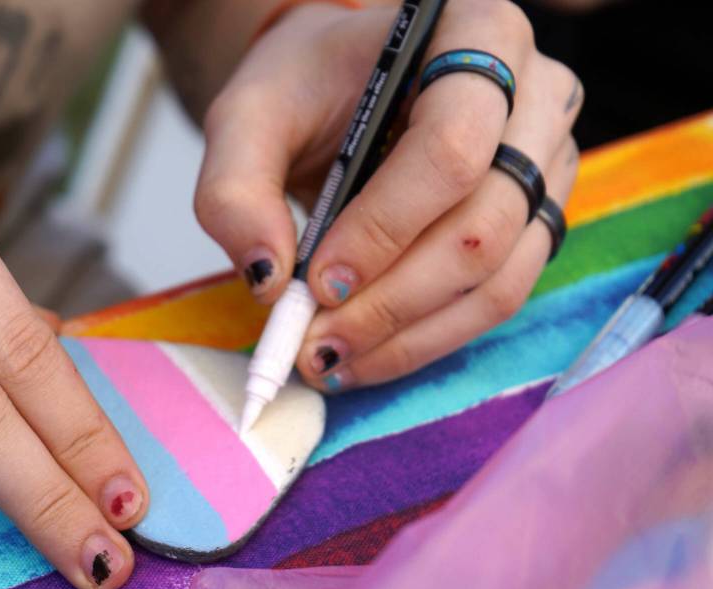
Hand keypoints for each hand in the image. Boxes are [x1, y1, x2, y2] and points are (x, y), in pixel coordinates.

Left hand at [195, 0, 580, 390]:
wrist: (341, 89)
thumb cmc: (304, 88)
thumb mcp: (247, 117)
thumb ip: (236, 188)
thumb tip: (268, 280)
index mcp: (475, 31)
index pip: (450, 147)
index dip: (385, 228)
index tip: (318, 281)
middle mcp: (535, 93)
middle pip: (484, 224)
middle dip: (392, 300)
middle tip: (315, 342)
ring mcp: (547, 162)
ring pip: (499, 276)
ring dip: (411, 335)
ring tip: (332, 360)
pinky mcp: (536, 219)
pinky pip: (497, 298)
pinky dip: (428, 339)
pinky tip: (367, 355)